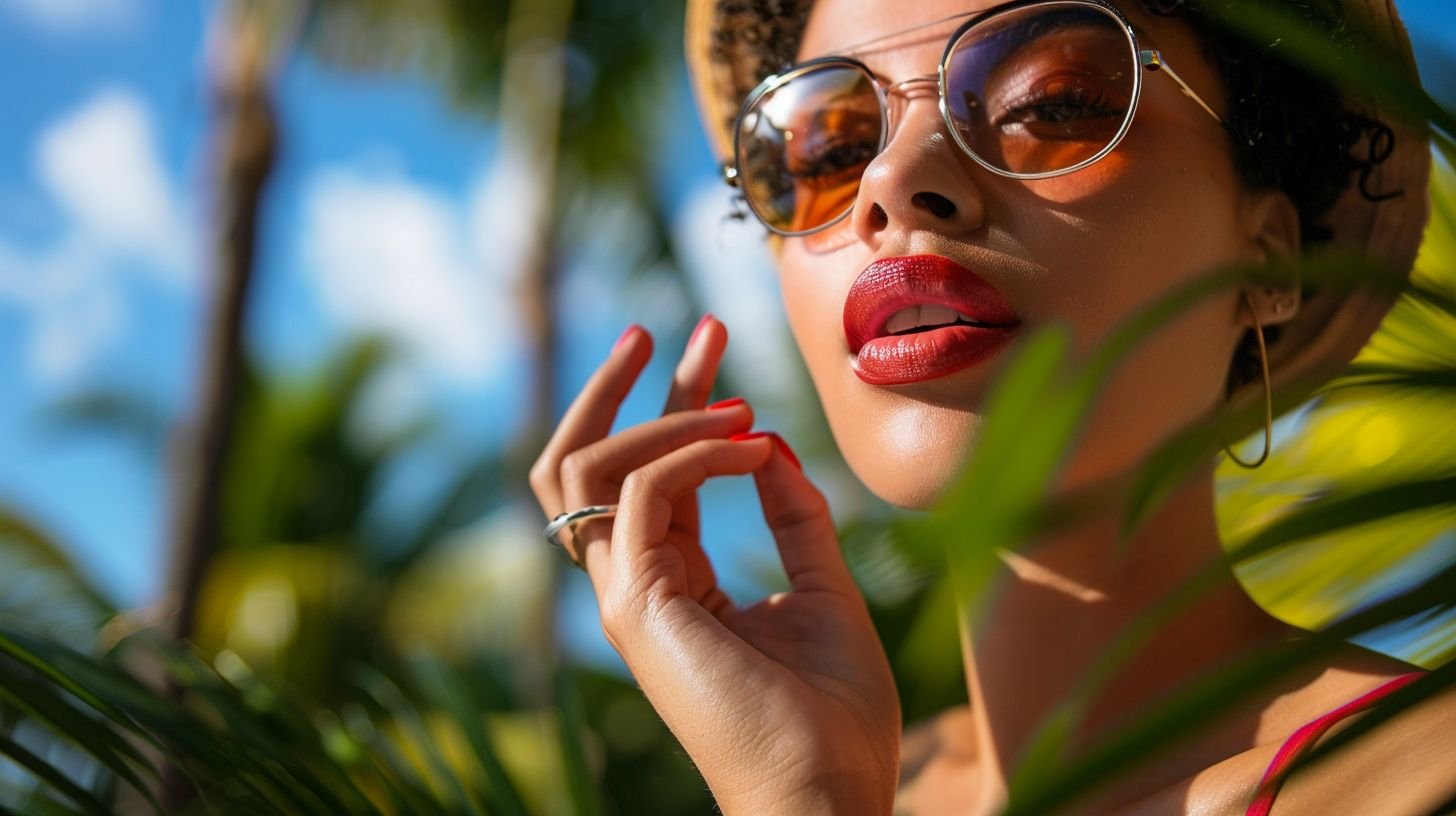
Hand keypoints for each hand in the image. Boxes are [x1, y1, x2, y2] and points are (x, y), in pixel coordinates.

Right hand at [530, 318, 900, 814]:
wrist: (830, 793)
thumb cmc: (833, 711)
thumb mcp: (821, 585)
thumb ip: (794, 515)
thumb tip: (770, 441)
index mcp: (670, 583)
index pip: (648, 472)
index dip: (677, 400)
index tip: (712, 338)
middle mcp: (633, 585)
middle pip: (591, 462)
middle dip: (625, 387)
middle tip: (681, 327)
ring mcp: (625, 597)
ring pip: (581, 471)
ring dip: (649, 410)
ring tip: (724, 382)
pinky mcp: (635, 606)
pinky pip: (638, 495)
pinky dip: (691, 453)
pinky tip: (751, 444)